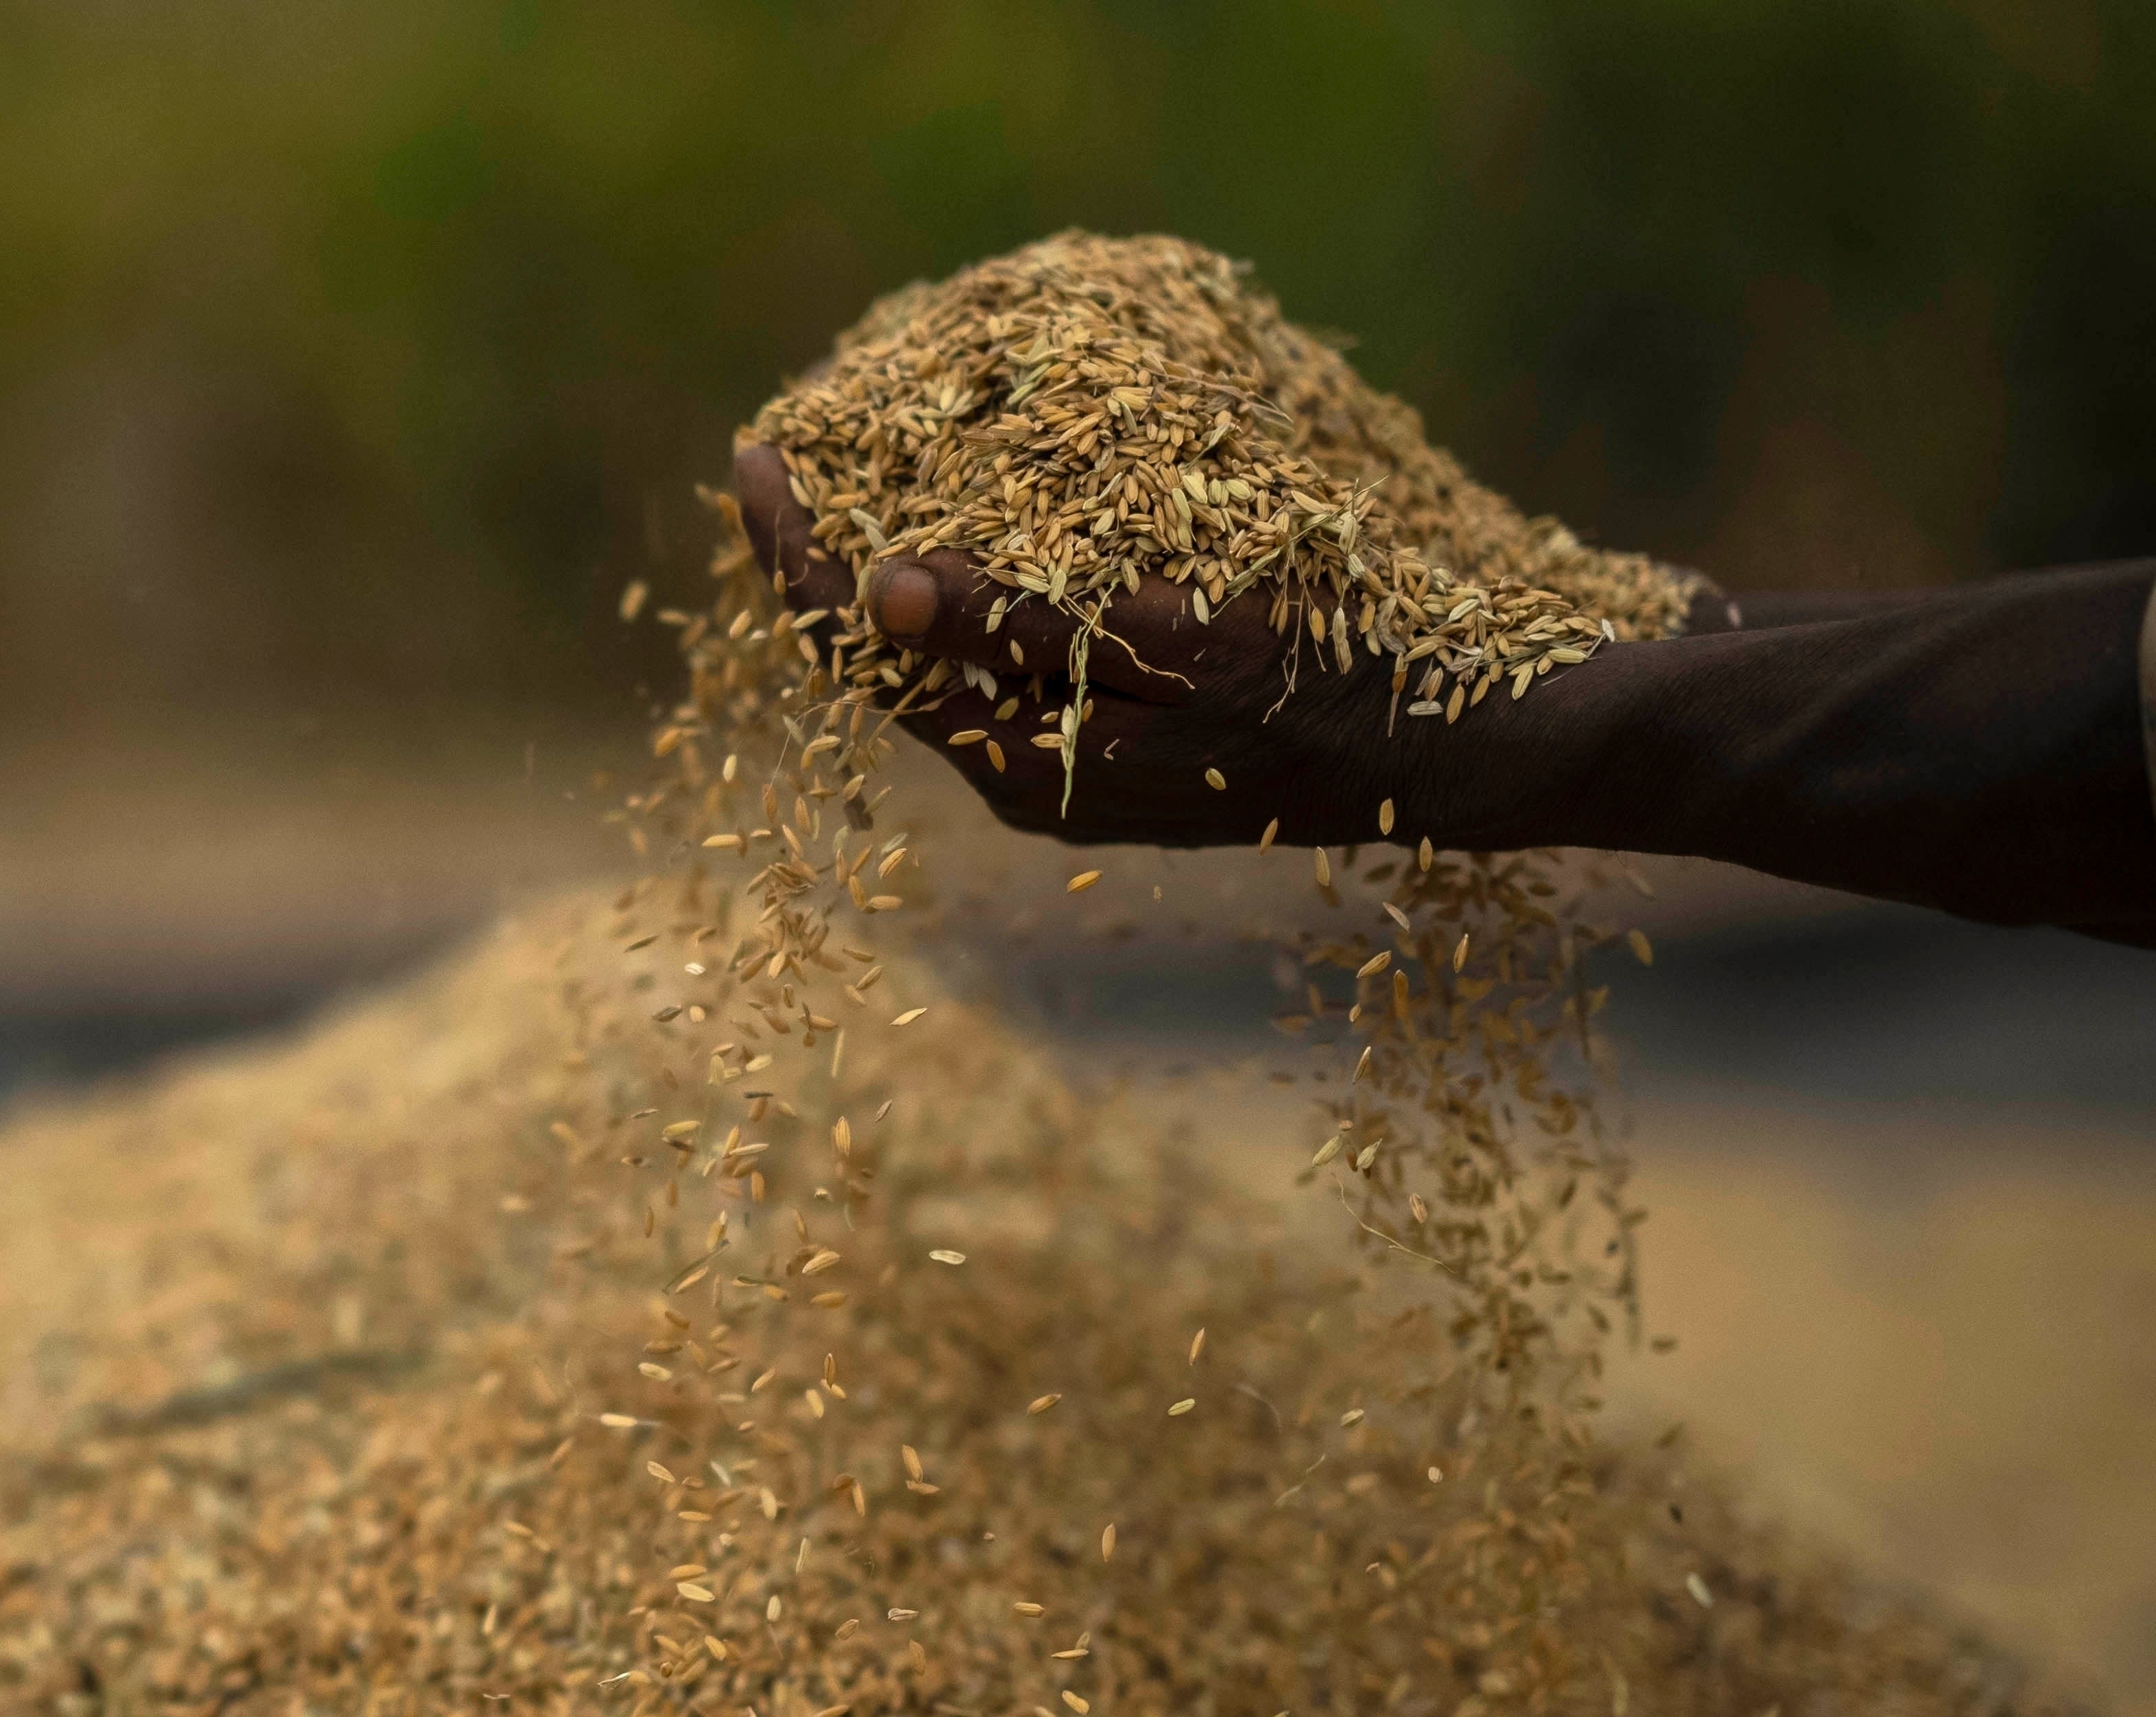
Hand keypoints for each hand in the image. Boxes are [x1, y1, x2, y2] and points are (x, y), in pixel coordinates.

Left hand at [731, 439, 1533, 850]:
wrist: (1462, 753)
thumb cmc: (1339, 694)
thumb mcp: (1186, 648)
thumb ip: (1032, 626)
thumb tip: (883, 584)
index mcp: (1021, 766)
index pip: (860, 650)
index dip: (793, 552)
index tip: (749, 452)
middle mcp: (1022, 775)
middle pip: (878, 655)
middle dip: (819, 552)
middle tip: (782, 447)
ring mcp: (1064, 761)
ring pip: (934, 656)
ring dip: (883, 563)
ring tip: (847, 468)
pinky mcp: (1106, 736)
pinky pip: (999, 653)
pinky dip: (964, 581)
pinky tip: (962, 517)